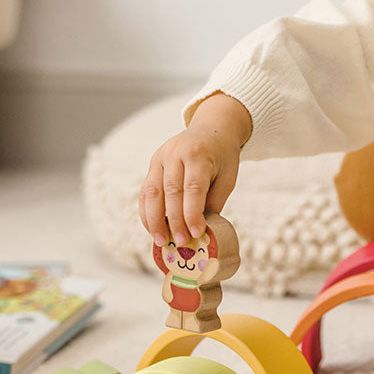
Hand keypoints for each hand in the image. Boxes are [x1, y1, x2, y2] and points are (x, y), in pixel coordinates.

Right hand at [138, 92, 251, 245]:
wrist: (212, 129)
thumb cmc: (222, 157)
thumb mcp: (227, 177)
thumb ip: (213, 201)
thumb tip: (200, 231)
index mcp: (199, 154)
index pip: (193, 187)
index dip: (192, 213)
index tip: (196, 233)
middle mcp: (176, 153)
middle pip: (171, 192)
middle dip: (174, 221)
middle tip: (179, 243)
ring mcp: (161, 157)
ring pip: (152, 192)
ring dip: (154, 220)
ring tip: (160, 241)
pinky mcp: (153, 163)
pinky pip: (145, 191)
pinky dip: (147, 212)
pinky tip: (153, 228)